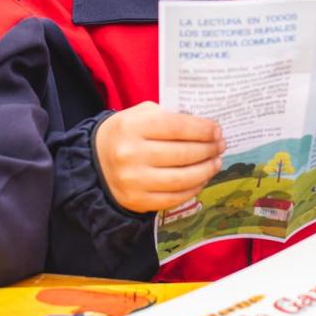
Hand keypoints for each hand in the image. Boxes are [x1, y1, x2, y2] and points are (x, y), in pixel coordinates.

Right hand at [95, 102, 225, 213]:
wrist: (95, 162)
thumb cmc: (125, 133)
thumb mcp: (140, 114)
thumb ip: (169, 116)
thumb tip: (205, 126)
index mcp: (133, 127)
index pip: (178, 127)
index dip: (203, 129)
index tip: (217, 130)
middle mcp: (132, 154)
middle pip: (183, 153)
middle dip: (209, 149)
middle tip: (221, 145)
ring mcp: (135, 180)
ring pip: (182, 178)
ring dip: (206, 170)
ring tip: (216, 162)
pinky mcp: (138, 201)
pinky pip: (174, 197)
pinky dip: (193, 188)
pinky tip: (202, 179)